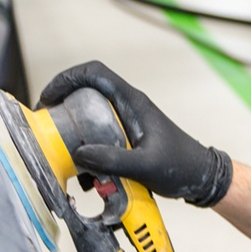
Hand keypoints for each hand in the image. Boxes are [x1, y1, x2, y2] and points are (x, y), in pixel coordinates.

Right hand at [37, 61, 232, 206]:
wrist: (201, 178)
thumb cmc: (181, 167)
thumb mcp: (146, 165)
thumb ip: (113, 160)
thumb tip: (79, 153)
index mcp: (132, 102)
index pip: (95, 73)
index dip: (67, 78)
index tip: (49, 98)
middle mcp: (127, 107)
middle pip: (86, 94)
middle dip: (63, 108)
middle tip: (48, 128)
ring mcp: (126, 122)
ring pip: (90, 118)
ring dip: (75, 135)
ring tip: (65, 156)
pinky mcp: (126, 139)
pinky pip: (99, 138)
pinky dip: (88, 153)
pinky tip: (87, 176)